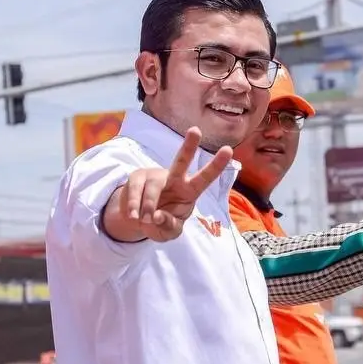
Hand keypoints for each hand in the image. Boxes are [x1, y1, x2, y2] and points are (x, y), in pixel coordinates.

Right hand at [103, 127, 232, 242]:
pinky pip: (135, 191)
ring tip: (145, 220)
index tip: (228, 150)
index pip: (204, 178)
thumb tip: (157, 216)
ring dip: (148, 206)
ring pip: (153, 188)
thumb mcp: (169, 233)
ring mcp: (154, 176)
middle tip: (196, 130)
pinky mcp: (137, 177)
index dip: (216, 165)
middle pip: (181, 161)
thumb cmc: (161, 223)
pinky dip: (134, 207)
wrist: (137, 221)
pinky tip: (133, 216)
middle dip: (188, 146)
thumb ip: (169, 227)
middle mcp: (174, 179)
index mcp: (189, 191)